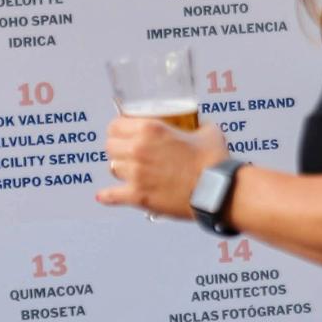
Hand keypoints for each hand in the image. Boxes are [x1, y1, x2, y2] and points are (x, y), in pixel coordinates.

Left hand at [97, 116, 227, 218]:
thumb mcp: (207, 132)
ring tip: (128, 171)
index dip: (118, 129)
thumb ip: (197, 127)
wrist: (218, 190)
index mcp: (150, 129)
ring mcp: (136, 174)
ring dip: (119, 169)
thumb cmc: (214, 161)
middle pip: (110, 146)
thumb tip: (200, 127)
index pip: (116, 125)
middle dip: (117, 148)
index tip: (123, 133)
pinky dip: (107, 196)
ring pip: (112, 168)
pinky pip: (113, 196)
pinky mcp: (139, 196)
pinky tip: (102, 196)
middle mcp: (138, 149)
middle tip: (126, 152)